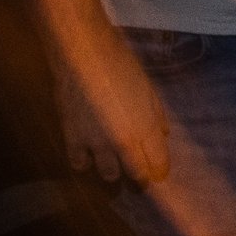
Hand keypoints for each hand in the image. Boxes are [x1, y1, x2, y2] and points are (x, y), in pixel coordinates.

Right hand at [56, 38, 169, 183]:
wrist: (84, 58)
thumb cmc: (122, 68)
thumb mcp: (149, 90)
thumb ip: (157, 116)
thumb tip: (163, 134)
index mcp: (146, 129)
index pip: (157, 163)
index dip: (159, 171)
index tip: (159, 174)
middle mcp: (123, 142)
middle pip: (136, 173)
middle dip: (141, 177)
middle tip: (140, 174)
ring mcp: (97, 143)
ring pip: (108, 174)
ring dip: (113, 172)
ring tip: (114, 166)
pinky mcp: (73, 139)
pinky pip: (79, 164)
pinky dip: (84, 164)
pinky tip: (87, 158)